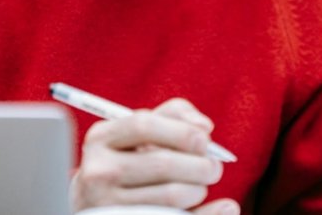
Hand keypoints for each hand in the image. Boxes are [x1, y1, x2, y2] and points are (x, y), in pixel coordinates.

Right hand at [70, 97, 238, 214]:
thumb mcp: (140, 132)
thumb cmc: (128, 159)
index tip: (204, 141)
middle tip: (213, 168)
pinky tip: (225, 207)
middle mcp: (97, 170)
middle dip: (200, 165)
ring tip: (200, 187)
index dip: (181, 132)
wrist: (96, 202)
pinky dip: (206, 213)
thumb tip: (204, 126)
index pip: (144, 125)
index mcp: (101, 138)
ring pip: (171, 194)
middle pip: (162, 163)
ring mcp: (106, 202)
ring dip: (198, 189)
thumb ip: (173, 116)